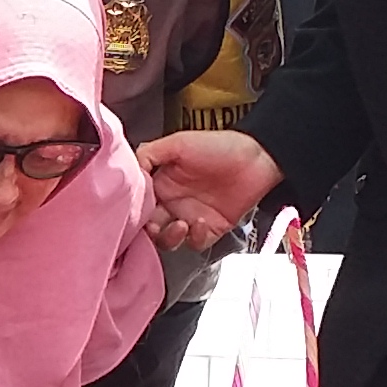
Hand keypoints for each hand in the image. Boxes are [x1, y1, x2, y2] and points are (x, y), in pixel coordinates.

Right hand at [135, 129, 279, 250]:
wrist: (257, 157)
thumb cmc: (219, 146)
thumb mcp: (178, 142)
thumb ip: (149, 154)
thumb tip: (128, 171)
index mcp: (161, 184)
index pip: (139, 204)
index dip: (133, 211)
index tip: (134, 211)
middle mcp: (173, 203)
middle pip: (148, 226)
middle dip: (148, 230)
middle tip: (154, 224)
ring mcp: (190, 217)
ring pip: (168, 240)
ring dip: (169, 237)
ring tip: (180, 225)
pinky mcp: (210, 230)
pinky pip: (195, 243)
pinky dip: (195, 238)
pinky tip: (201, 223)